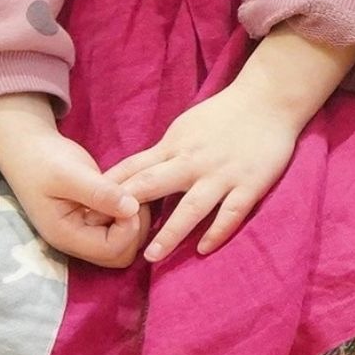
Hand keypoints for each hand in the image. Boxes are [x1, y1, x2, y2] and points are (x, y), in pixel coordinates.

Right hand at [0, 94, 144, 268]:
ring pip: (124, 244)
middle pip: (120, 255)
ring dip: (134, 222)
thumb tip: (132, 209)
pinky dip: (130, 215)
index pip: (112, 250)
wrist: (29, 151)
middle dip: (135, 229)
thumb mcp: (70, 175)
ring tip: (128, 193)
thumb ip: (100, 193)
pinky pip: (120, 229)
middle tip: (133, 198)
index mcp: (66, 235)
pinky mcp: (93, 221)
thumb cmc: (44, 161)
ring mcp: (84, 232)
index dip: (129, 228)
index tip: (129, 199)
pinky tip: (125, 192)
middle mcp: (76, 241)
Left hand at [104, 30, 352, 260]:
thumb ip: (163, 153)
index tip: (84, 210)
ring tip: (151, 256)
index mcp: (174, 146)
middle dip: (128, 210)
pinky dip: (217, 231)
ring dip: (171, 232)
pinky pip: (232, 213)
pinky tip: (204, 248)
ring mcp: (223, 174)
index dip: (108, 189)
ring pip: (192, 207)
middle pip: (154, 187)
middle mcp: (194, 162)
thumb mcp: (185, 126)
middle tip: (105, 236)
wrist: (270, 98)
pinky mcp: (251, 183)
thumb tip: (132, 177)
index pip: (134, 169)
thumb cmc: (225, 113)